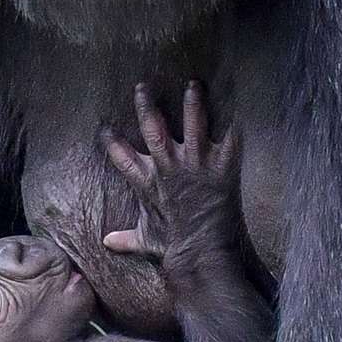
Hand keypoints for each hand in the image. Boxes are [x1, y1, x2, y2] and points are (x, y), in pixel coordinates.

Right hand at [102, 81, 240, 260]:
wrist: (204, 256)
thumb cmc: (175, 247)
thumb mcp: (147, 240)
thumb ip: (127, 238)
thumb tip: (107, 241)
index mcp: (149, 182)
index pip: (123, 157)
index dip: (111, 142)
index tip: (104, 127)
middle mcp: (170, 168)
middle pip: (154, 129)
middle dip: (147, 106)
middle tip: (142, 87)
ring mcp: (197, 166)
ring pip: (194, 126)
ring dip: (193, 104)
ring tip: (194, 85)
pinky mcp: (222, 169)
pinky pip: (230, 140)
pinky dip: (235, 124)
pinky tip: (237, 107)